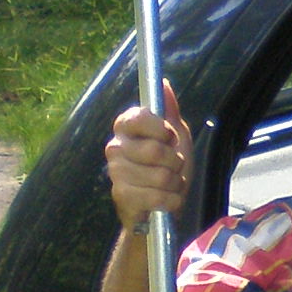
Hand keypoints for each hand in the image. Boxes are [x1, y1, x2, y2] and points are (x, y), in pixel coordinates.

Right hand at [105, 83, 190, 231]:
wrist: (161, 206)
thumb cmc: (168, 168)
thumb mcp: (176, 137)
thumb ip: (169, 111)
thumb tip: (164, 85)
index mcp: (125, 127)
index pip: (140, 117)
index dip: (161, 130)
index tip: (170, 138)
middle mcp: (115, 147)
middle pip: (155, 150)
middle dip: (176, 163)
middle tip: (175, 167)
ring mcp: (116, 172)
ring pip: (160, 175)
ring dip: (175, 184)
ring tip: (170, 185)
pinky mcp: (121, 196)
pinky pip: (157, 196)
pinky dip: (171, 200)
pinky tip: (166, 200)